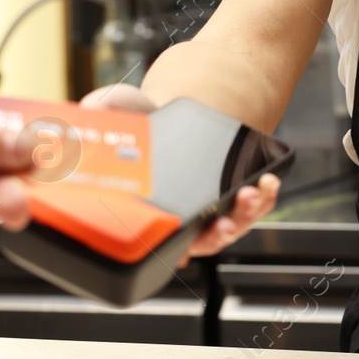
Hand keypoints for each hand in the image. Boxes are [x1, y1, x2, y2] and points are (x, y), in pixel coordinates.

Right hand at [80, 84, 281, 263]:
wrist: (178, 113)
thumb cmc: (147, 123)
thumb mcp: (128, 110)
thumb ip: (111, 107)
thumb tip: (92, 106)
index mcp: (153, 208)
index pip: (159, 242)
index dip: (170, 251)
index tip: (180, 251)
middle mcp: (182, 217)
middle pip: (201, 241)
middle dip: (215, 235)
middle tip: (221, 224)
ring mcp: (212, 210)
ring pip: (231, 226)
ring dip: (244, 215)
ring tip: (250, 193)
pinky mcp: (238, 195)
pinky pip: (254, 204)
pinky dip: (264, 196)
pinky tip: (267, 181)